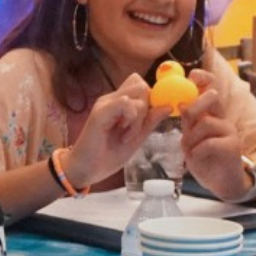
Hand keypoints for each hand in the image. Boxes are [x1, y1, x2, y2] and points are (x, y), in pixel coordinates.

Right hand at [65, 74, 169, 188]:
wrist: (86, 171)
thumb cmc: (107, 156)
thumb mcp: (136, 138)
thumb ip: (150, 121)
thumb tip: (169, 106)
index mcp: (119, 103)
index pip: (141, 84)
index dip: (151, 99)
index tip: (147, 121)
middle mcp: (111, 99)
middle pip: (142, 85)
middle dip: (147, 108)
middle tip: (134, 130)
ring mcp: (105, 103)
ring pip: (139, 93)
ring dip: (139, 117)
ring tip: (126, 135)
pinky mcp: (100, 112)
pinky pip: (126, 103)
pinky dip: (131, 120)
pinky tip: (122, 134)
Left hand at [180, 68, 247, 199]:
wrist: (221, 183)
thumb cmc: (205, 159)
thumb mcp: (190, 139)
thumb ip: (188, 122)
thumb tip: (178, 102)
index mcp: (211, 115)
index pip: (210, 89)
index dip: (202, 79)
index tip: (192, 75)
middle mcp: (222, 119)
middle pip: (212, 98)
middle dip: (196, 103)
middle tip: (185, 114)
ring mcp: (229, 131)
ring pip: (205, 123)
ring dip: (191, 138)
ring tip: (190, 152)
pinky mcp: (232, 146)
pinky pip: (208, 143)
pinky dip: (197, 152)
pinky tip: (197, 159)